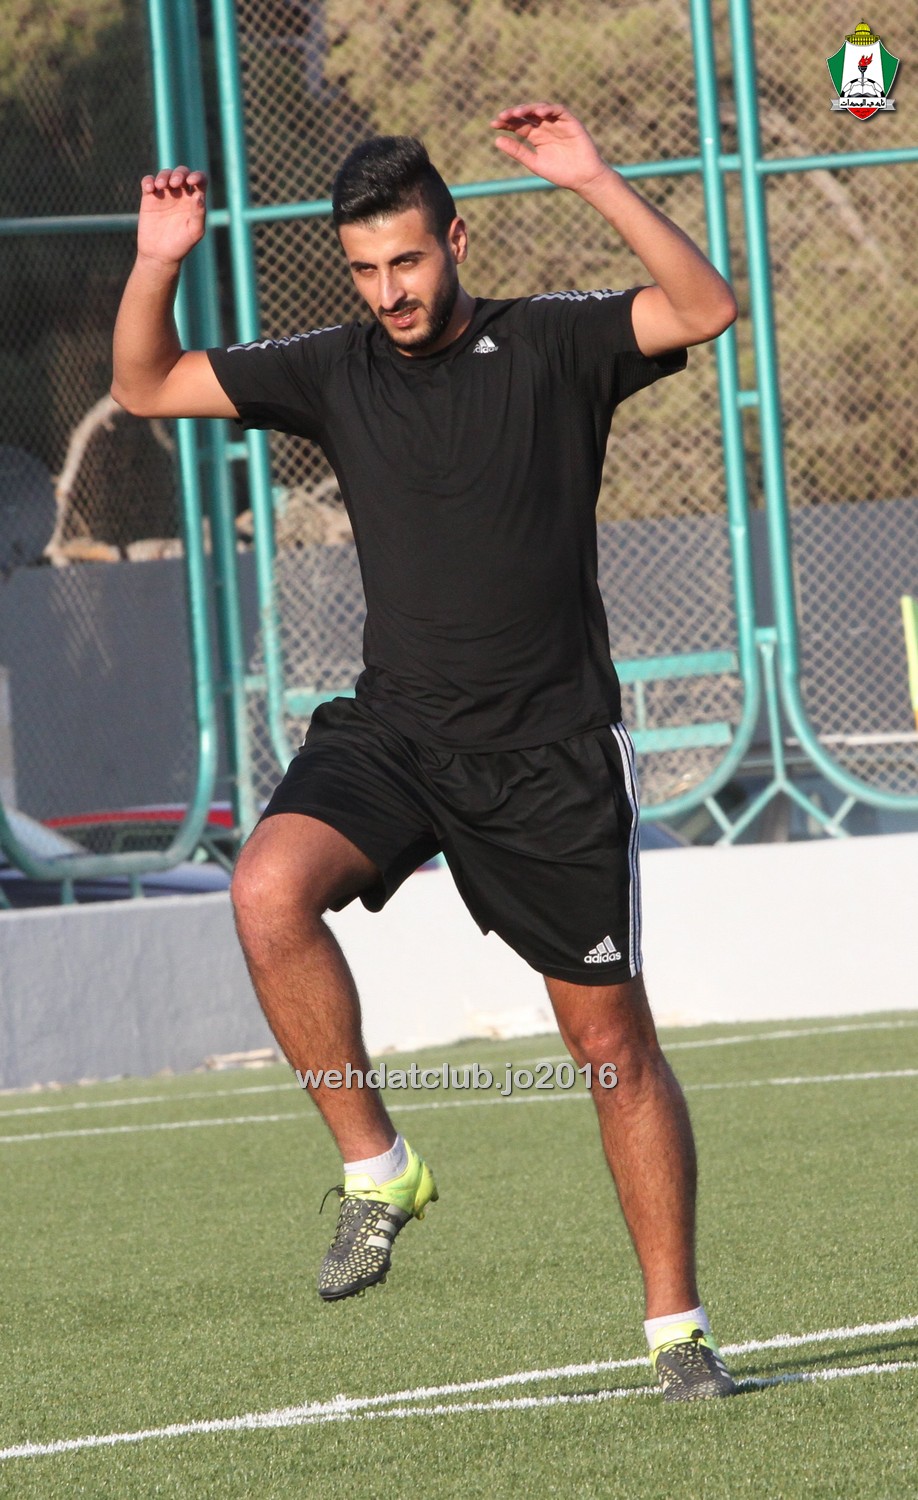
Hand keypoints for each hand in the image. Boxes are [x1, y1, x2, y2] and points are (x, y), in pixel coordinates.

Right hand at [137, 166, 207, 268]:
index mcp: (194, 200)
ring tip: (161, 186)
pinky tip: (150, 188)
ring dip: (164, 175)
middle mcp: (181, 194)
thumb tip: (199, 195)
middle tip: (175, 184)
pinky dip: (148, 181)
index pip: (200, 180)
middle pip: (182, 173)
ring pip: (165, 174)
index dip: (197, 176)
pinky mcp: (149, 197)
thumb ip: (199, 213)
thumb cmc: (181, 245)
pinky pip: (148, 181)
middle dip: (179, 174)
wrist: (159, 255)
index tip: (192, 182)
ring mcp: (165, 194)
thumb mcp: (194, 231)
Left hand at [490, 103, 607, 192]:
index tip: (493, 124)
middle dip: (514, 114)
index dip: (506, 123)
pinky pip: (559, 110)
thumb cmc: (560, 173)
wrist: (583, 178)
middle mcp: (545, 127)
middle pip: (527, 115)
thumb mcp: (535, 163)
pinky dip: (549, 109)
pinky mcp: (570, 121)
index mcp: (536, 136)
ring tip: (517, 113)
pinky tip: (539, 112)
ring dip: (529, 108)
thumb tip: (496, 140)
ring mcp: (557, 123)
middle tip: (502, 116)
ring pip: (541, 109)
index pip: (518, 125)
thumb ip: (517, 151)